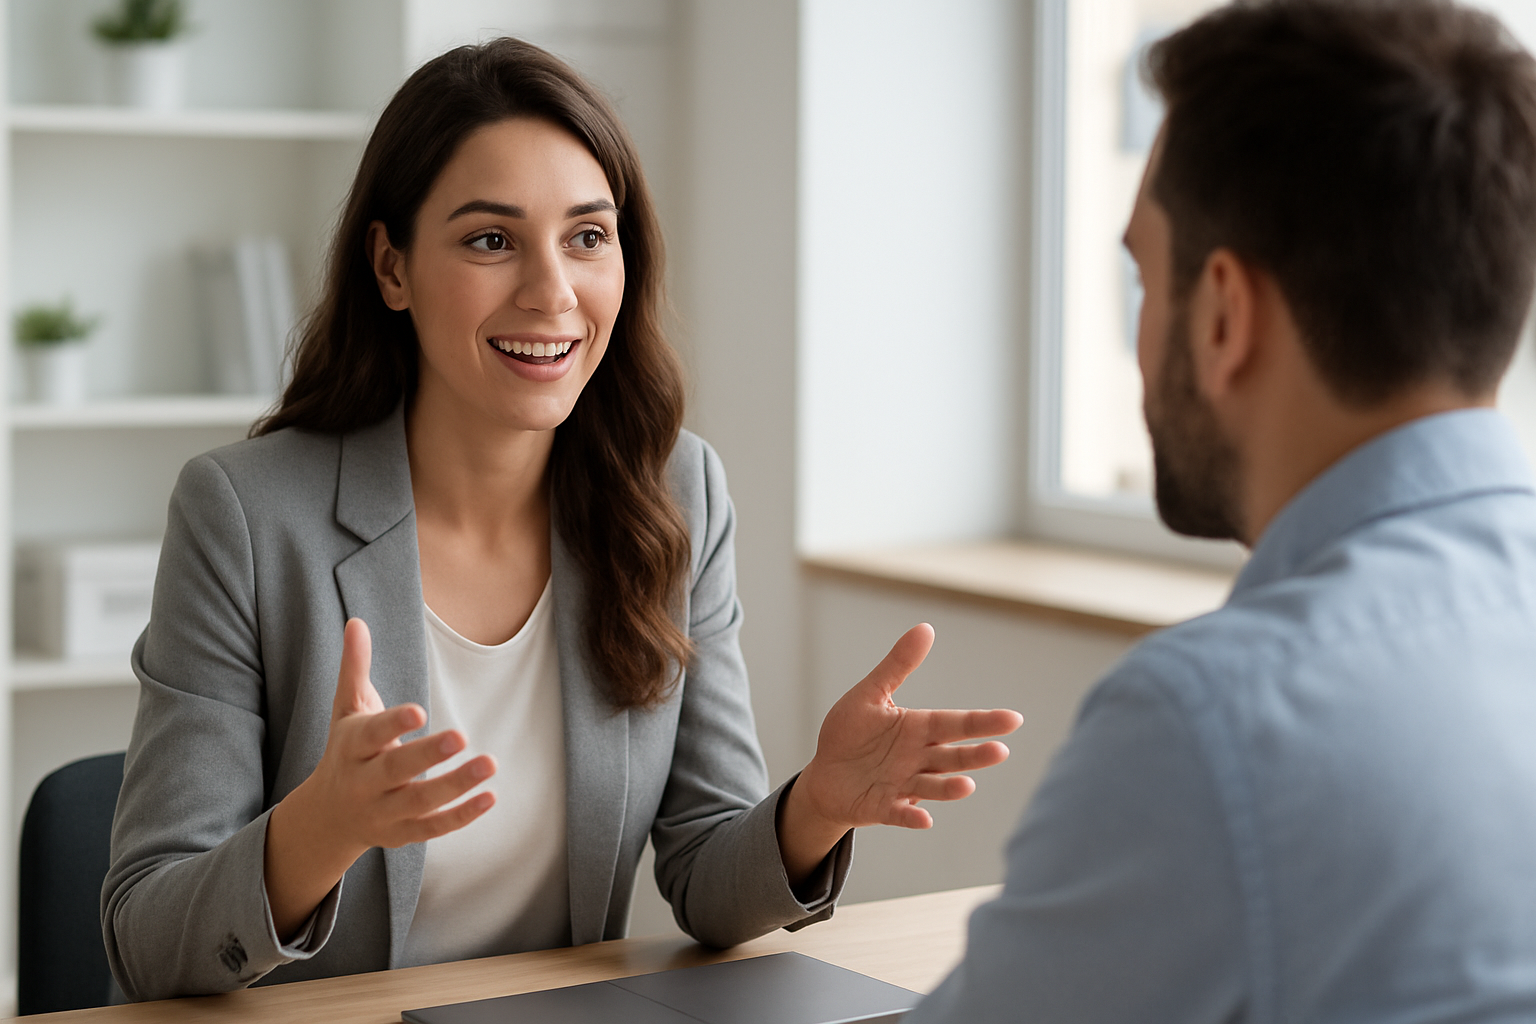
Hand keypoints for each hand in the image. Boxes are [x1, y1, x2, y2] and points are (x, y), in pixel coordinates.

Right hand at [264, 618, 496, 938]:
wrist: (327, 816)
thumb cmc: (347, 750)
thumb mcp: (347, 709)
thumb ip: (355, 668)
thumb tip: (356, 622)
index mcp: (351, 747)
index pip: (371, 735)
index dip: (393, 724)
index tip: (420, 710)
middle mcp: (364, 782)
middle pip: (395, 770)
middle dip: (427, 755)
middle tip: (461, 735)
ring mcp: (383, 811)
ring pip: (419, 802)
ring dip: (456, 786)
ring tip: (490, 763)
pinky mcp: (402, 834)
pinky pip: (433, 828)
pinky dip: (461, 816)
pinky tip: (491, 797)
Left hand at [776, 624, 1022, 883]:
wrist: (824, 777)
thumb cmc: (850, 734)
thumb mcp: (870, 695)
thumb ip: (897, 666)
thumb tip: (926, 628)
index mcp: (917, 729)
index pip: (956, 724)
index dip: (983, 722)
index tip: (1013, 719)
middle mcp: (918, 759)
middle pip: (952, 757)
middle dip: (975, 755)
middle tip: (1000, 751)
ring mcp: (903, 785)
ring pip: (932, 786)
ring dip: (949, 788)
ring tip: (966, 785)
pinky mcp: (884, 808)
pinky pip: (900, 813)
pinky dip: (912, 817)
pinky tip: (925, 820)